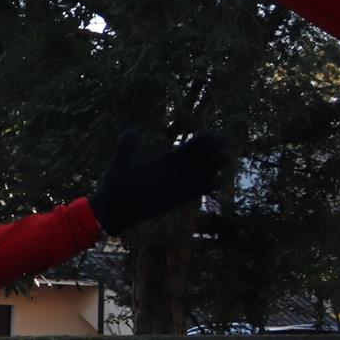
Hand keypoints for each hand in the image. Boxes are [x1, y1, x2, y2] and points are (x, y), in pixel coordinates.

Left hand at [88, 130, 226, 235]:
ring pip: (202, 173)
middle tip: (222, 141)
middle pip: (199, 158)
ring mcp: (178, 185)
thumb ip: (127, 146)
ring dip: (214, 166)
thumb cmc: (115, 185)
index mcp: (164, 161)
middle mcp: (174, 172)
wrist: (114, 209)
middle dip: (212, 150)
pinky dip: (209, 186)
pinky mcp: (179, 198)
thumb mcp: (121, 162)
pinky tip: (218, 180)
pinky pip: (198, 191)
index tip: (210, 134)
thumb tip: (132, 130)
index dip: (200, 141)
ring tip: (224, 158)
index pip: (187, 148)